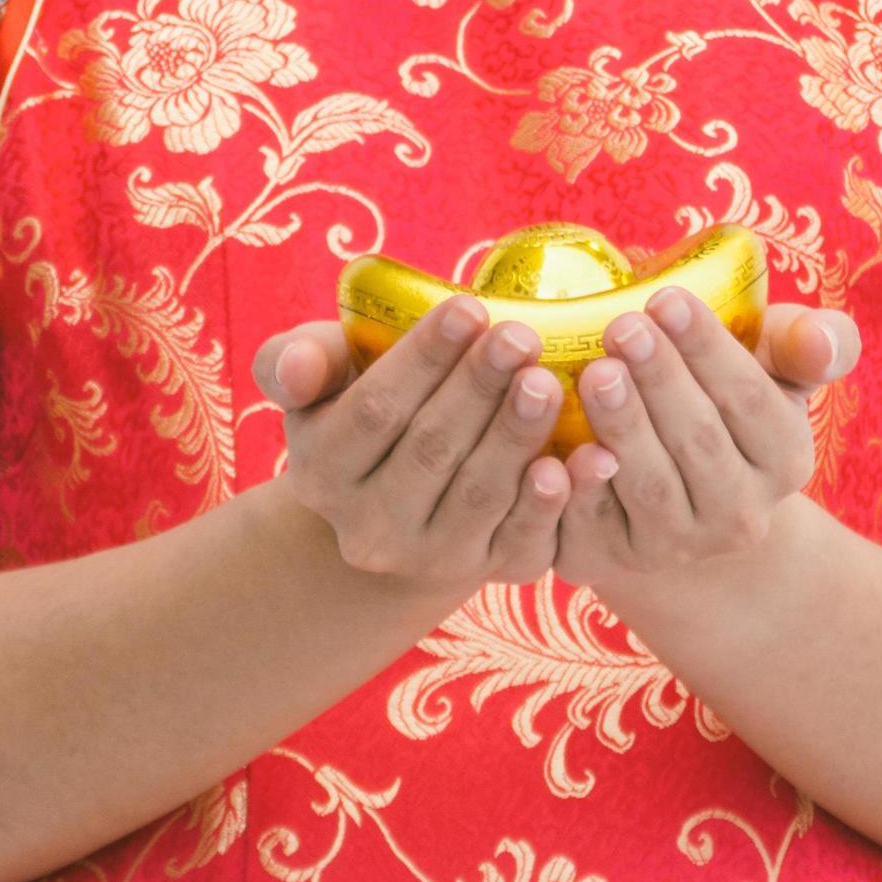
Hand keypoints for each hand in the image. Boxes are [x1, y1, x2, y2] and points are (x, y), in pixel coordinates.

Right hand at [250, 295, 571, 593]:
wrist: (400, 510)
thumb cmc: (365, 419)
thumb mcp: (322, 386)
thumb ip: (297, 362)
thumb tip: (294, 367)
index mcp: (322, 473)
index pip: (374, 411)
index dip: (423, 360)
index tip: (468, 309)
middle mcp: (369, 528)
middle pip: (431, 451)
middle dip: (479, 389)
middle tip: (521, 336)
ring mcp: (431, 558)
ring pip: (480, 494)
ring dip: (517, 436)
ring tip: (549, 381)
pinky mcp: (489, 573)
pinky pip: (525, 540)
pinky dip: (555, 503)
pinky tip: (586, 459)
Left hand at [553, 288, 859, 586]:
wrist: (674, 489)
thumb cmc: (722, 404)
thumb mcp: (774, 370)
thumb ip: (808, 345)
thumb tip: (822, 340)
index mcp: (784, 460)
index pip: (750, 401)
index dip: (708, 350)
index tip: (666, 299)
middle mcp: (739, 515)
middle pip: (699, 442)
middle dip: (660, 382)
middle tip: (622, 327)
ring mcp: (677, 545)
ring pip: (649, 486)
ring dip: (622, 428)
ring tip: (593, 372)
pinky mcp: (615, 560)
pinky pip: (592, 527)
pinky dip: (576, 490)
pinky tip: (555, 450)